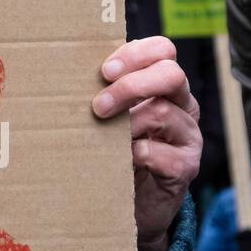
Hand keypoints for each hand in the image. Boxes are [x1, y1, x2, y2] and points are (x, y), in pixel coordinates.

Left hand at [92, 37, 200, 250]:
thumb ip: (103, 91)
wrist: (135, 199)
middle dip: (131, 85)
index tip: (105, 71)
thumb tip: (62, 72)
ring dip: (126, 123)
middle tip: (99, 105)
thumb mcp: (111, 114)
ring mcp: (188, 136)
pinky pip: (161, 154)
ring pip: (163, 112)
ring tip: (103, 134)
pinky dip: (136, 155)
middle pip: (171, 74)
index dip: (135, 54)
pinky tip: (122, 160)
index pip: (162, 50)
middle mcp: (182, 105)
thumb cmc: (116, 146)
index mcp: (164, 84)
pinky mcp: (186, 167)